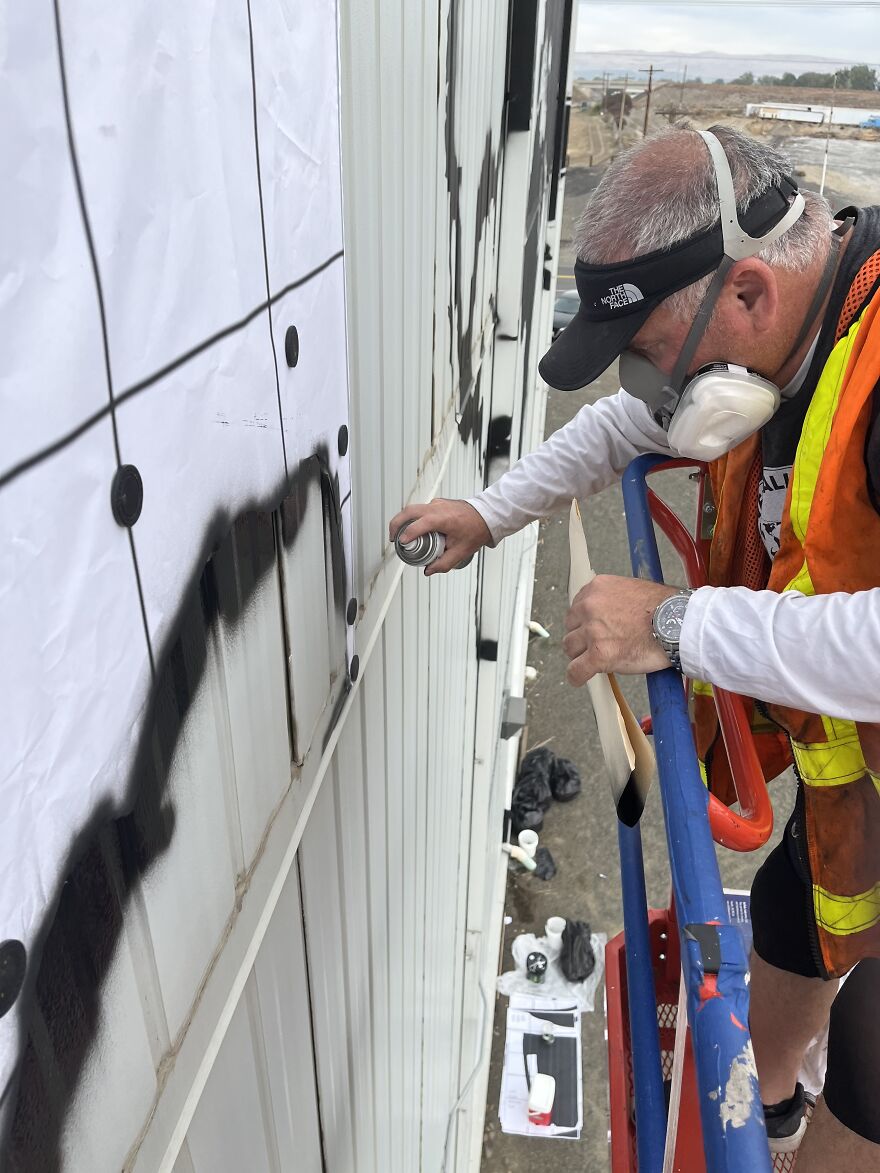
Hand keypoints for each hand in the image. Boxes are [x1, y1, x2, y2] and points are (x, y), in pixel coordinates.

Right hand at [388, 498, 491, 575]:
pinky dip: (412, 518)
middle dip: (396, 524)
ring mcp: (436, 503)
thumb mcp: (461, 551)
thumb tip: (428, 570)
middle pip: (408, 512)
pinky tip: (413, 529)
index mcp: (443, 518)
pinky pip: (420, 509)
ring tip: (399, 535)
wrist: (487, 516)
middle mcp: (437, 508)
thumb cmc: (476, 530)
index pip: (418, 525)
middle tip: (393, 538)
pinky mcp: (437, 503)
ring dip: (402, 520)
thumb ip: (443, 563)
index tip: (401, 544)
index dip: (407, 535)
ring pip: (412, 508)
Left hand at [562, 575, 679, 683]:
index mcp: (597, 588)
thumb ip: (612, 600)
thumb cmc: (665, 609)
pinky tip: (580, 678)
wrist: (679, 623)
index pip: (576, 608)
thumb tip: (604, 616)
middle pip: (571, 627)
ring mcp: (593, 631)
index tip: (589, 630)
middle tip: (594, 646)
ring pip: (570, 648)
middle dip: (581, 638)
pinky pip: (576, 670)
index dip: (583, 622)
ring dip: (580, 656)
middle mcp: (590, 606)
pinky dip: (577, 676)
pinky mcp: (599, 655)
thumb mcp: (632, 590)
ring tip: (592, 662)